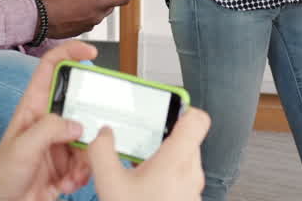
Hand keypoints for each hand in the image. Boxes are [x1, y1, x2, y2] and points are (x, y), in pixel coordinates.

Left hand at [0, 42, 97, 200]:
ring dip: (86, 158)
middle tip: (91, 137)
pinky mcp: (67, 163)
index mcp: (34, 106)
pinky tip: (66, 183)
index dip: (70, 53)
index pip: (51, 67)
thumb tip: (77, 124)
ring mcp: (59, 141)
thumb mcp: (23, 147)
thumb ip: (50, 129)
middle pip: (81, 104)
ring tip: (71, 173)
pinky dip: (82, 174)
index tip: (90, 53)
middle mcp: (49, 120)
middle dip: (91, 122)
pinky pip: (87, 161)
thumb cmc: (0, 175)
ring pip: (88, 137)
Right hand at [40, 0, 131, 38]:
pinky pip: (86, 20)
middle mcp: (96, 16)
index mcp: (99, 3)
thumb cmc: (55, 1)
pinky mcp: (78, 31)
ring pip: (97, 13)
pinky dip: (82, 14)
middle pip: (110, 5)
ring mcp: (88, 25)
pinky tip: (70, 8)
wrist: (39, 19)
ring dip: (92, 5)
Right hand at [89, 107, 210, 200]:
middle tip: (144, 139)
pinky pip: (183, 181)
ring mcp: (193, 191)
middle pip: (188, 139)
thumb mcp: (109, 185)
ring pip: (185, 161)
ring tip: (140, 165)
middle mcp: (192, 173)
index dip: (183, 109)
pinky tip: (145, 188)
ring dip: (165, 159)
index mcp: (177, 160)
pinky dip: (167, 178)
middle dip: (165, 137)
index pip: (199, 119)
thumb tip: (103, 134)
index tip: (164, 109)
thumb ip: (102, 152)